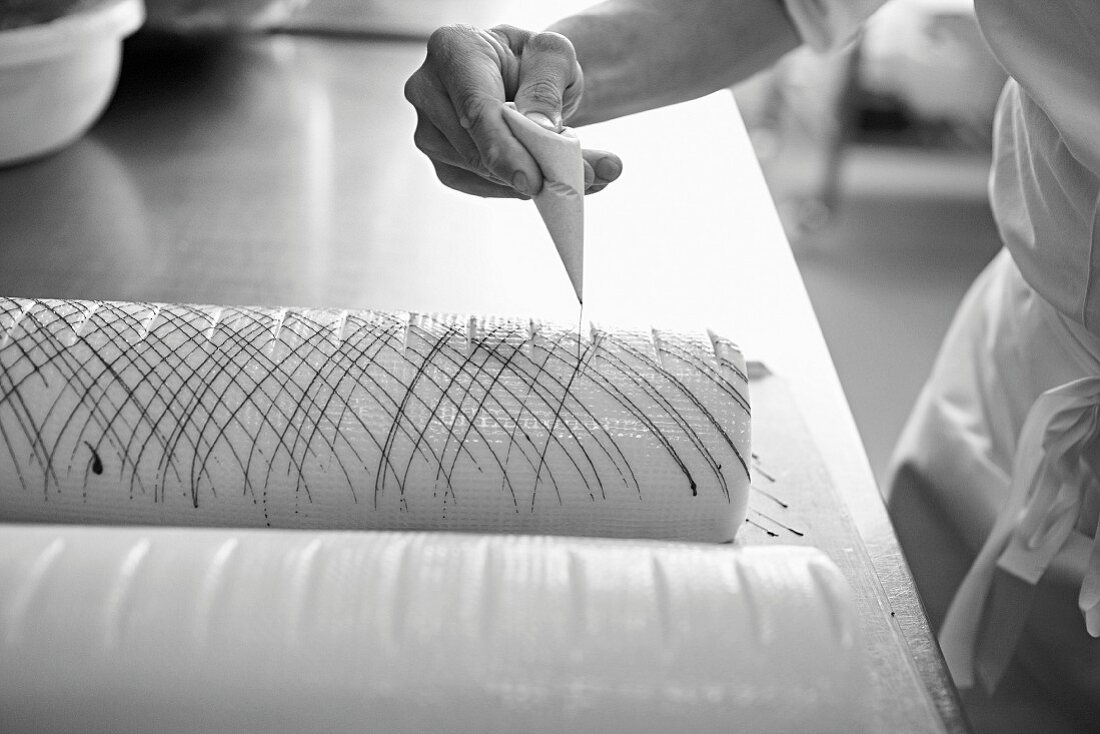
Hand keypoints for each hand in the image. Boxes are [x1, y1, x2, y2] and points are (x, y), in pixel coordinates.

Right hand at [404, 24, 622, 198]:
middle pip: (475, 149)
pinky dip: (518, 190)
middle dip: (531, 169)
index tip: (531, 181)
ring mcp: (430, 131)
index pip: (476, 108)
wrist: (522, 77)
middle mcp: (428, 90)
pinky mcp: (442, 162)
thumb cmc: (534, 60)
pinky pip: (481, 187)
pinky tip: (549, 180)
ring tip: (582, 175)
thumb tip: (540, 129)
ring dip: (531, 182)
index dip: (502, 149)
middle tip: (586, 177)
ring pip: (480, 173)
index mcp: (452, 49)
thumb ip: (547, 86)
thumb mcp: (555, 56)